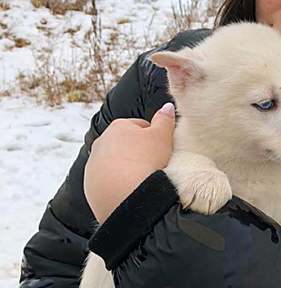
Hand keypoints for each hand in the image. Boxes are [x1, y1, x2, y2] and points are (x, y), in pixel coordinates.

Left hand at [84, 102, 175, 222]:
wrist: (128, 197)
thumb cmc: (147, 162)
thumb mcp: (163, 137)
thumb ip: (165, 120)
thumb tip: (167, 107)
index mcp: (118, 128)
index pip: (139, 126)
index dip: (153, 137)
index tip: (161, 148)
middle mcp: (101, 143)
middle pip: (125, 144)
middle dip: (137, 152)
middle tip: (153, 163)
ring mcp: (94, 165)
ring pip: (114, 163)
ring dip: (126, 168)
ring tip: (142, 178)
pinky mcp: (90, 185)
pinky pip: (107, 181)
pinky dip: (118, 183)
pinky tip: (130, 189)